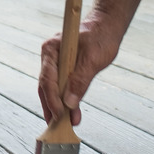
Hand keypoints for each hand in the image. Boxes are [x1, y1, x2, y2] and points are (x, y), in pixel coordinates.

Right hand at [38, 0, 143, 124]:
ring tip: (64, 124)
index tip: (59, 116)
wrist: (107, 27)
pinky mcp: (64, 69)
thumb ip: (80, 80)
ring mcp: (56, 63)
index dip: (52, 100)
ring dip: (58, 107)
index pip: (47, 80)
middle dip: (51, 108)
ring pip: (52, 89)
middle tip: (56, 126)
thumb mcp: (93, 59)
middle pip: (46, 87)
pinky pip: (61, 87)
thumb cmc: (100, 36)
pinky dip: (65, 101)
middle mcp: (50, 57)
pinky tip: (71, 114)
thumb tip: (69, 103)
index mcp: (51, 50)